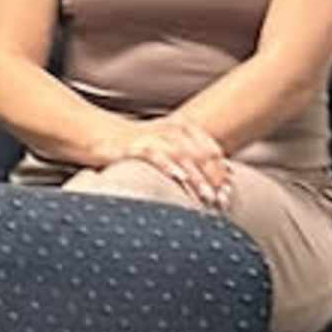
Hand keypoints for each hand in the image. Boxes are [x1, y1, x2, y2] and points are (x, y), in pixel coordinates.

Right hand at [104, 116, 236, 209]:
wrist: (102, 136)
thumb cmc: (140, 148)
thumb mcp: (171, 150)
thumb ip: (196, 160)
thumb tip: (228, 175)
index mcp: (186, 129)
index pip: (212, 153)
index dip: (223, 174)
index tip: (228, 196)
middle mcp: (174, 130)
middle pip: (202, 156)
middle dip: (214, 181)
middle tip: (222, 202)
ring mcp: (155, 136)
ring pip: (183, 157)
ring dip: (197, 179)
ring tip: (207, 197)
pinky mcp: (136, 146)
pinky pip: (156, 156)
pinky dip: (169, 166)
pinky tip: (179, 178)